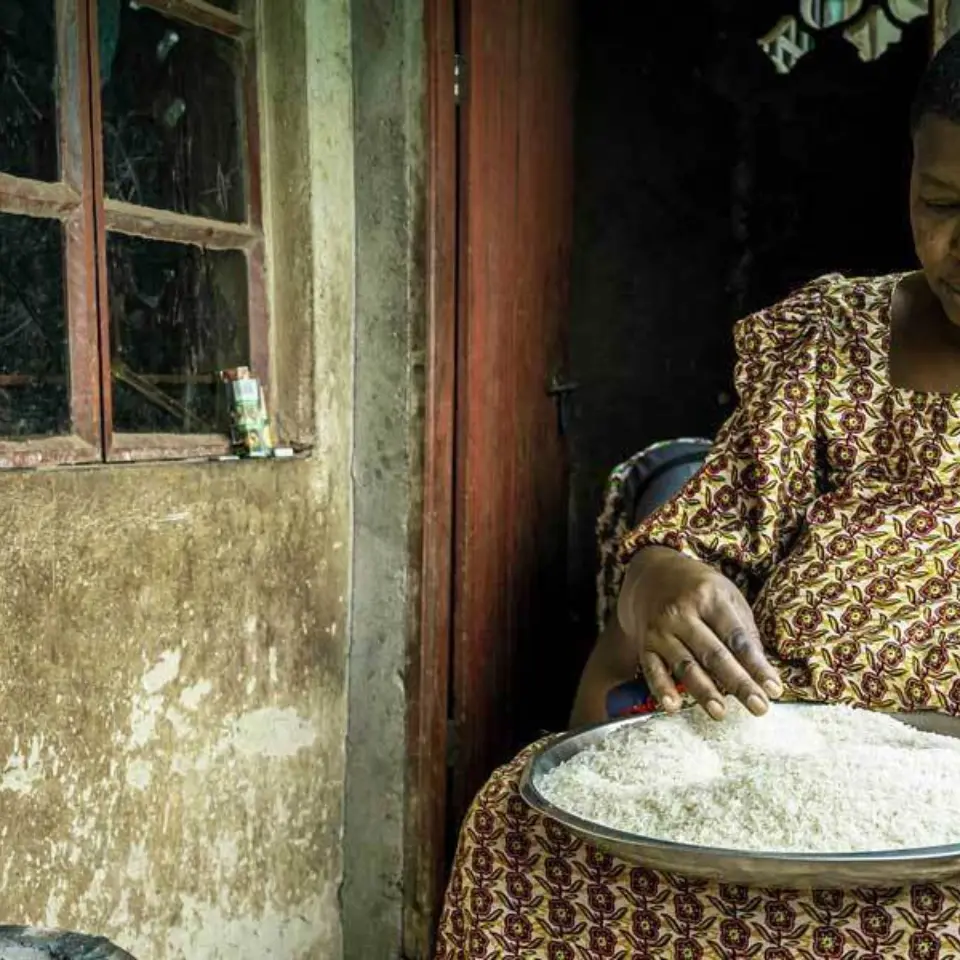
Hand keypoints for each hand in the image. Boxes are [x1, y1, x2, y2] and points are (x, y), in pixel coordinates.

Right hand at [617, 547, 782, 719]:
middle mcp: (682, 612)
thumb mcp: (726, 594)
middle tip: (759, 707)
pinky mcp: (645, 643)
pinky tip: (672, 706)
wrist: (651, 573)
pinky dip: (661, 688)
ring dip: (703, 691)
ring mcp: (661, 629)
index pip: (736, 637)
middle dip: (738, 683)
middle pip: (714, 653)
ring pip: (685, 664)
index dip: (756, 664)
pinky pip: (652, 669)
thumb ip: (743, 629)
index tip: (774, 689)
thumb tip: (760, 669)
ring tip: (720, 712)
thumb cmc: (698, 588)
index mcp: (709, 597)